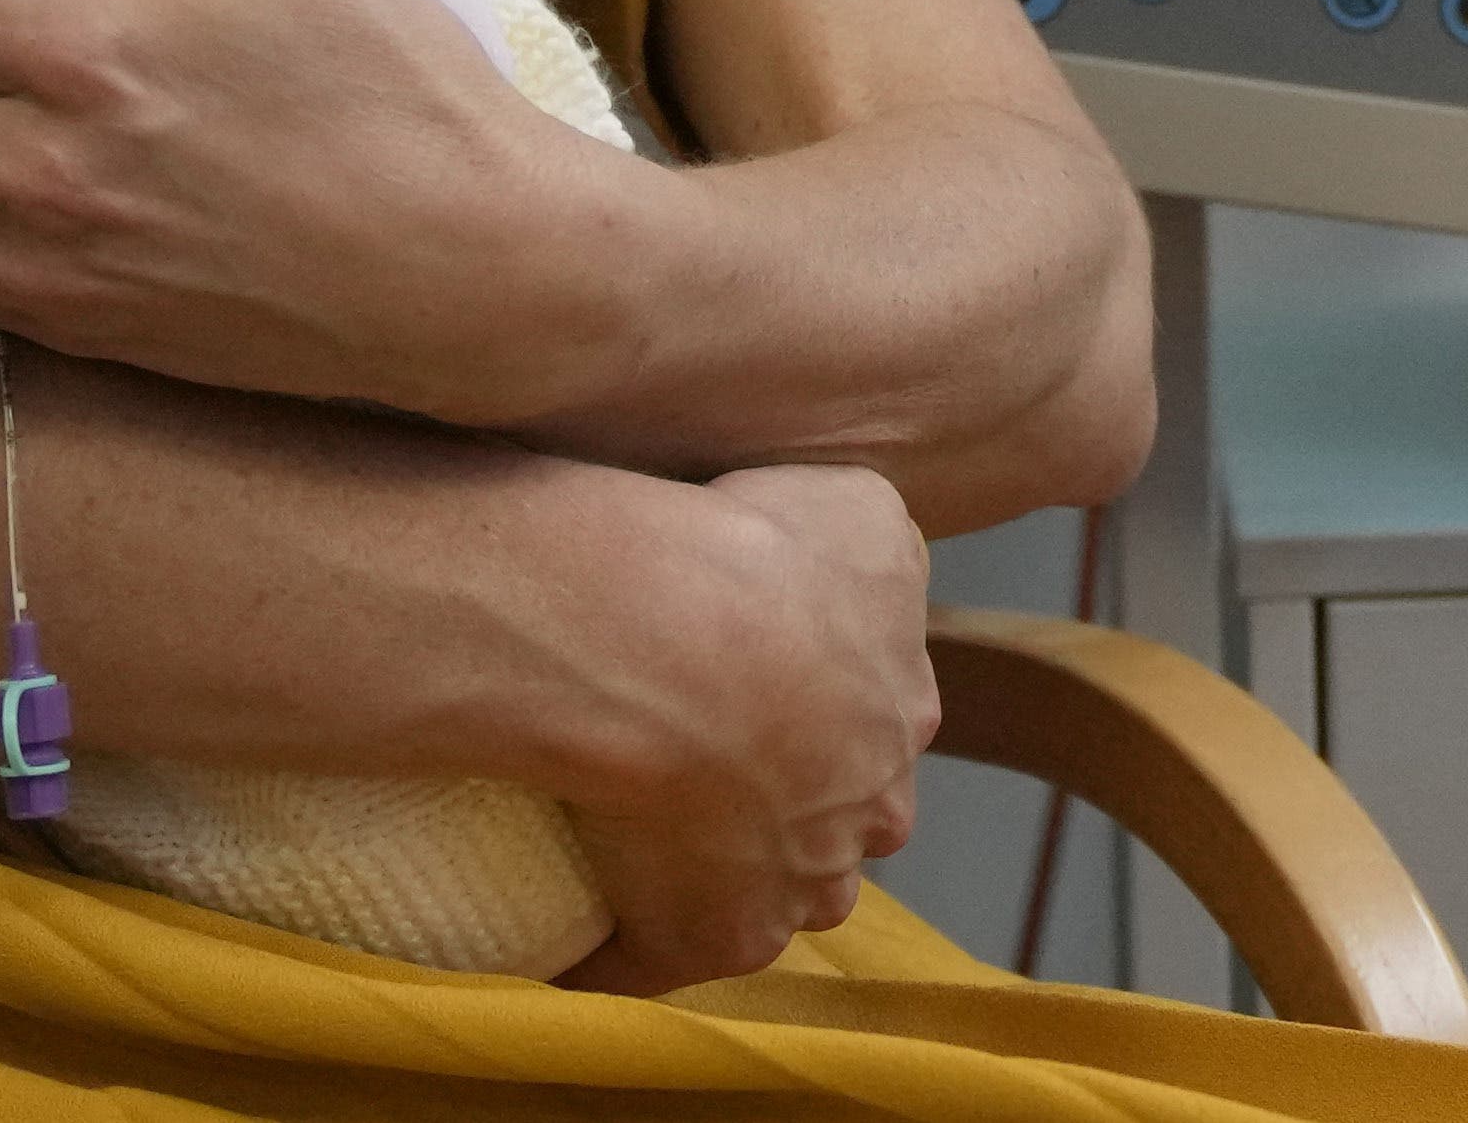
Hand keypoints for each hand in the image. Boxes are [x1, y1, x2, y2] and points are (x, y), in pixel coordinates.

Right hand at [550, 464, 934, 993]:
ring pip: (765, 899)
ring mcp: (796, 891)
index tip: (751, 694)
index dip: (817, 716)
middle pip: (830, 824)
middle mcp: (867, 814)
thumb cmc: (757, 554)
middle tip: (694, 761)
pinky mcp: (711, 942)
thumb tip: (856, 571)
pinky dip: (611, 955)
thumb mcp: (858, 507)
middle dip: (787, 807)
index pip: (871, 731)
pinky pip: (651, 961)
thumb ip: (877, 546)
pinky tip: (565, 935)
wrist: (668, 637)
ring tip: (631, 840)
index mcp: (901, 712)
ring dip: (717, 881)